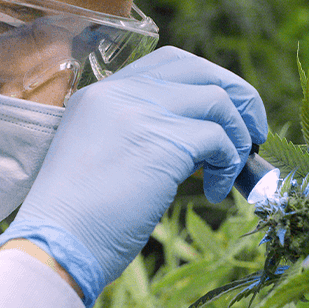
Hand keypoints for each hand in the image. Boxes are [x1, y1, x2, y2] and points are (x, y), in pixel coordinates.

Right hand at [0, 47, 266, 307]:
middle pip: (201, 69)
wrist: (55, 244)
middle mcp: (121, 92)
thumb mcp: (105, 153)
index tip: (227, 115)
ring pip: (218, 100)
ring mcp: (142, 112)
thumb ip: (144, 131)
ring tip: (232, 169)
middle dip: (239, 97)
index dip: (209, 83)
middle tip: (254, 133)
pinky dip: (229, 163)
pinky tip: (217, 190)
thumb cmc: (79, 216)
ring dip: (238, 136)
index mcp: (103, 92)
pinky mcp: (164, 142)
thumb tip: (205, 136)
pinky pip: (220, 138)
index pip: (171, 63)